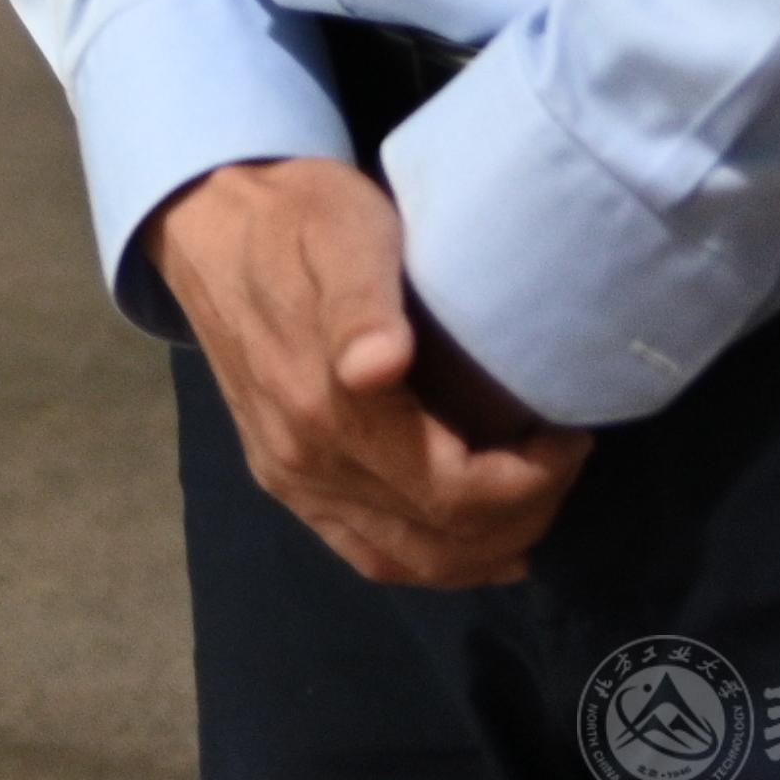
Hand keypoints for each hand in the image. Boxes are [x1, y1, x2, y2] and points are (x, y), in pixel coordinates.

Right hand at [146, 158, 590, 585]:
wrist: (210, 220)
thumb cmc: (298, 218)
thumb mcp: (342, 233)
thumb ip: (359, 304)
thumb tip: (377, 366)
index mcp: (325, 408)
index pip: (455, 494)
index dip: (531, 482)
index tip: (570, 434)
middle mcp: (304, 461)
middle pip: (442, 538)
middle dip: (524, 516)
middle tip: (562, 461)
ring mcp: (289, 478)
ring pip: (406, 561)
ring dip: (484, 550)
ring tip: (532, 500)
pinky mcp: (281, 480)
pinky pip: (366, 552)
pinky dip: (431, 560)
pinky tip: (471, 539)